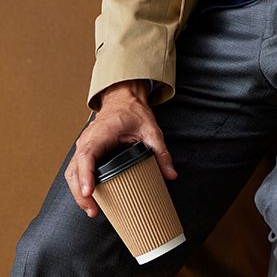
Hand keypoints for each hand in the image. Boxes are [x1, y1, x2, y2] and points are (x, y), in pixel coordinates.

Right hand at [64, 80, 176, 217]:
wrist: (123, 99)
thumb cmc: (134, 112)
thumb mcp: (151, 130)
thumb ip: (161, 152)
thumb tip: (171, 175)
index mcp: (102, 132)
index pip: (87, 154)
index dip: (86, 174)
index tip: (89, 192)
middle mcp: (88, 138)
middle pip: (75, 168)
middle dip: (80, 192)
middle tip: (93, 210)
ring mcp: (83, 144)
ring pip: (71, 170)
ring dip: (77, 191)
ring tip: (91, 208)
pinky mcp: (84, 149)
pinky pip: (75, 168)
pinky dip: (78, 183)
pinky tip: (89, 197)